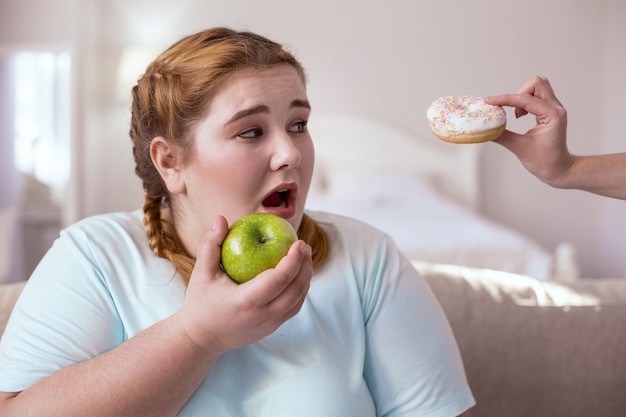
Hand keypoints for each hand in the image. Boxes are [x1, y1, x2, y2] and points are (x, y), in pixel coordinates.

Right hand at [175, 215, 312, 353]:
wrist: (201, 339)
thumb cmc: (200, 302)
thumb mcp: (201, 273)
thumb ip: (210, 244)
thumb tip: (220, 218)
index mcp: (246, 301)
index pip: (279, 280)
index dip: (294, 260)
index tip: (299, 241)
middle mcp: (262, 316)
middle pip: (295, 290)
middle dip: (305, 265)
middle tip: (304, 245)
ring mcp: (270, 324)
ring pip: (298, 300)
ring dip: (305, 278)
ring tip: (304, 257)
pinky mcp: (272, 328)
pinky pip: (293, 307)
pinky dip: (300, 290)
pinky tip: (298, 274)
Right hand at [486, 75, 573, 185]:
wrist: (559, 169)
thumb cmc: (545, 161)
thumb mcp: (519, 148)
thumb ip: (501, 135)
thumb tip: (484, 129)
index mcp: (553, 116)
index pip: (526, 99)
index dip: (505, 99)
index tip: (490, 102)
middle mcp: (556, 108)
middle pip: (537, 83)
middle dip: (518, 94)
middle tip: (512, 112)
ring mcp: (555, 108)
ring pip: (538, 86)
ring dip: (522, 96)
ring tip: (518, 115)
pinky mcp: (550, 111)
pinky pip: (537, 95)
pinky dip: (525, 101)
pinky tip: (521, 115)